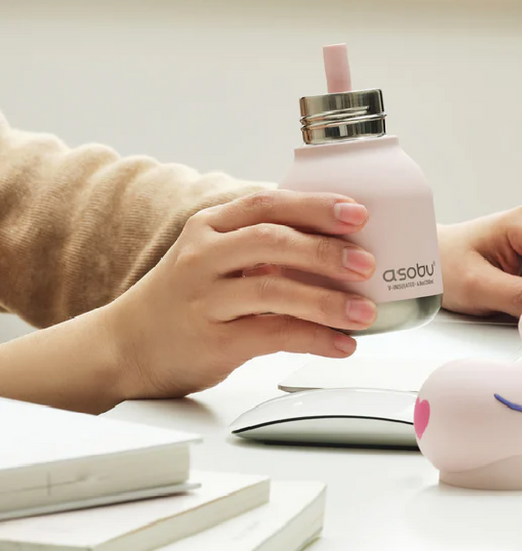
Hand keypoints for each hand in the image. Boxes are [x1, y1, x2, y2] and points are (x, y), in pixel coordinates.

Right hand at [106, 190, 375, 400]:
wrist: (126, 346)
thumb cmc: (187, 297)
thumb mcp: (215, 256)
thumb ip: (264, 244)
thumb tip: (340, 242)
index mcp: (210, 226)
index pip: (267, 204)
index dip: (315, 206)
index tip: (357, 212)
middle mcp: (203, 257)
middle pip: (272, 242)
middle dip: (326, 251)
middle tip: (367, 262)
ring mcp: (205, 300)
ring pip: (274, 291)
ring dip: (327, 301)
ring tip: (365, 311)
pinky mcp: (212, 342)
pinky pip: (273, 335)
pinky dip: (314, 339)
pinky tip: (341, 344)